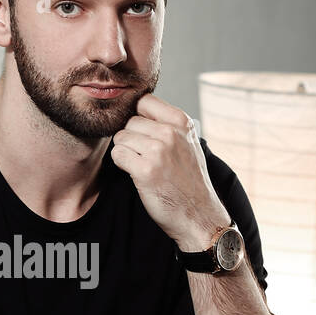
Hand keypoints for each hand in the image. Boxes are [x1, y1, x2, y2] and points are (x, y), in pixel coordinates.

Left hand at [110, 93, 230, 250]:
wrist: (198, 214)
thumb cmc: (189, 180)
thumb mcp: (188, 143)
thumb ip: (168, 124)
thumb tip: (137, 108)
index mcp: (181, 121)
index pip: (144, 101)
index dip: (137, 116)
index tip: (141, 132)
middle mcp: (170, 133)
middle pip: (130, 121)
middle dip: (131, 138)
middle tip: (143, 156)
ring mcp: (158, 151)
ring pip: (121, 137)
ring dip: (125, 152)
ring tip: (142, 165)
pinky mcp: (145, 170)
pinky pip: (117, 155)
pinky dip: (122, 164)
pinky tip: (136, 174)